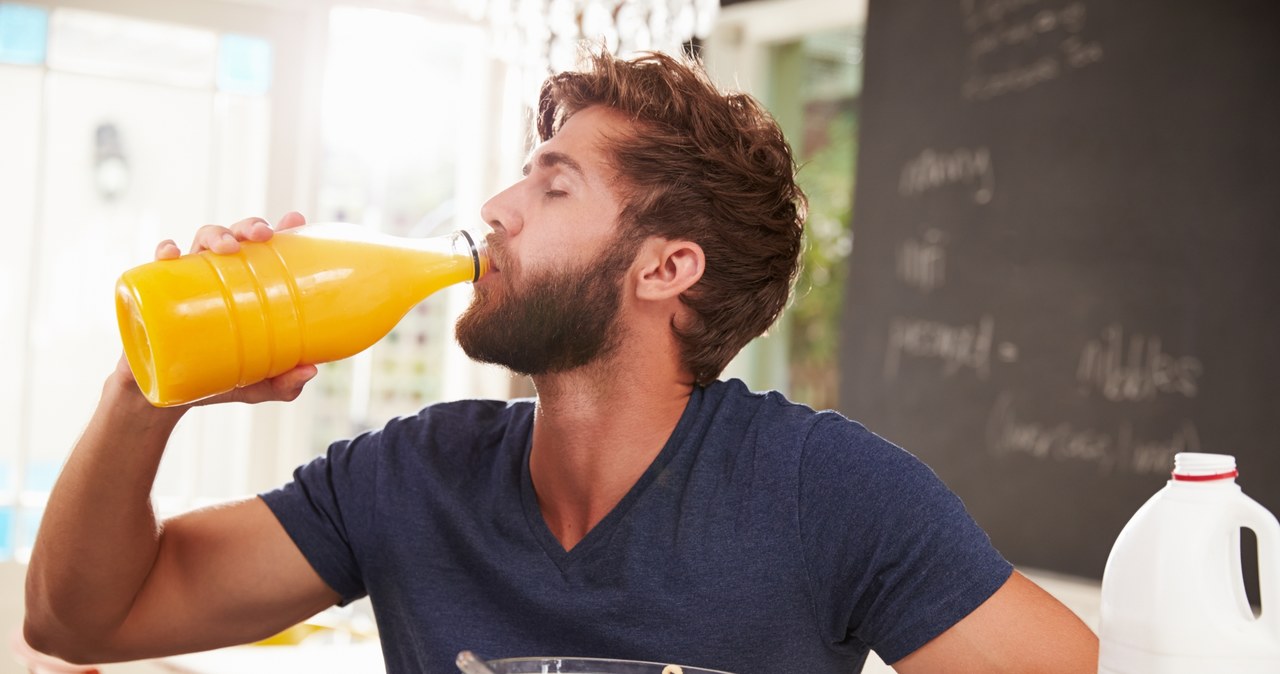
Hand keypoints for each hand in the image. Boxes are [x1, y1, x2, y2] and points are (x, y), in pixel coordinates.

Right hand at [114, 212, 317, 407]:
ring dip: (216, 235)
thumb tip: (311, 370)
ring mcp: (187, 281)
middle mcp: (219, 277)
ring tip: (229, 248)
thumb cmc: (217, 380)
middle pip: (236, 236)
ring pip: (201, 241)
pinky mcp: (156, 294)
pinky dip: (164, 252)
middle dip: (249, 226)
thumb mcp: (258, 385)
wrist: (164, 397)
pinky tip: (172, 253)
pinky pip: (156, 265)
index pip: (266, 250)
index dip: (282, 229)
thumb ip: (285, 383)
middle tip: (264, 235)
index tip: (296, 220)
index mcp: (246, 287)